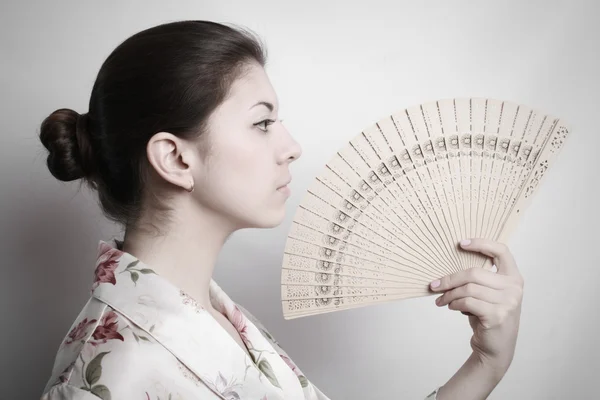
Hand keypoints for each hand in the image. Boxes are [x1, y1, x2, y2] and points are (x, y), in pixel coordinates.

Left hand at [430, 238, 523, 370]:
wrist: (496, 348)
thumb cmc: (488, 316)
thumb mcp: (488, 294)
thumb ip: (479, 279)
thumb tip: (448, 266)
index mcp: (513, 277)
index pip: (501, 251)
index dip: (481, 243)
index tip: (460, 243)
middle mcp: (514, 288)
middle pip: (474, 273)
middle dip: (450, 279)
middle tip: (435, 285)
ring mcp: (508, 302)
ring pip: (468, 289)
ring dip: (449, 294)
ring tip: (441, 300)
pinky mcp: (497, 316)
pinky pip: (467, 302)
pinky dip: (454, 303)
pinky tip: (450, 307)